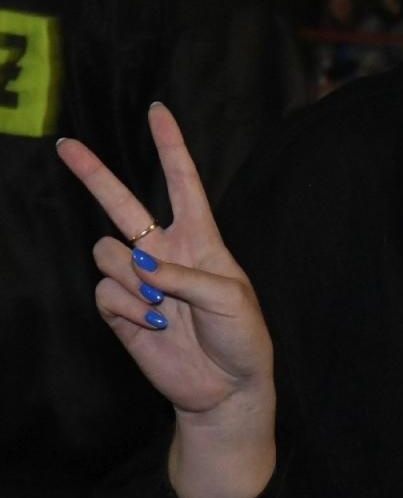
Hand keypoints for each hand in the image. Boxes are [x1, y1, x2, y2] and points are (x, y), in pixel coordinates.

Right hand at [56, 103, 275, 497]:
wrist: (226, 387)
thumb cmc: (242, 337)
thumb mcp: (230, 299)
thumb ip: (186, 275)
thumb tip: (141, 263)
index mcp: (201, 239)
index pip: (182, 183)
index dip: (170, 147)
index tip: (158, 110)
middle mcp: (165, 252)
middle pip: (122, 204)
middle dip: (94, 174)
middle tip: (66, 144)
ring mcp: (140, 281)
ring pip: (106, 254)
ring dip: (131, 279)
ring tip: (163, 306)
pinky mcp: (121, 311)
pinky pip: (104, 293)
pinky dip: (126, 308)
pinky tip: (152, 324)